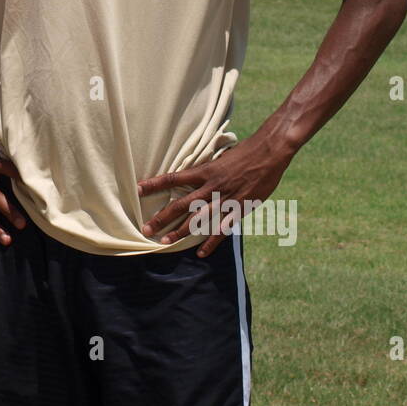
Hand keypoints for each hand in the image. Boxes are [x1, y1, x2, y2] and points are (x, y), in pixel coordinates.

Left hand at [137, 135, 292, 257]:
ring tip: (165, 242)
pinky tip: (201, 253)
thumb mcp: (220, 157)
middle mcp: (211, 187)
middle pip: (181, 205)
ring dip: (180, 232)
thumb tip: (193, 174)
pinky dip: (211, 243)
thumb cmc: (244, 152)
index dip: (155, 184)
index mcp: (204, 171)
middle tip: (146, 228)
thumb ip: (206, 169)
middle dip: (162, 217)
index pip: (173, 178)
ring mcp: (225, 199)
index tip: (138, 189)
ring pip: (198, 220)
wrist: (268, 153)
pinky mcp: (239, 209)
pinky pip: (222, 229)